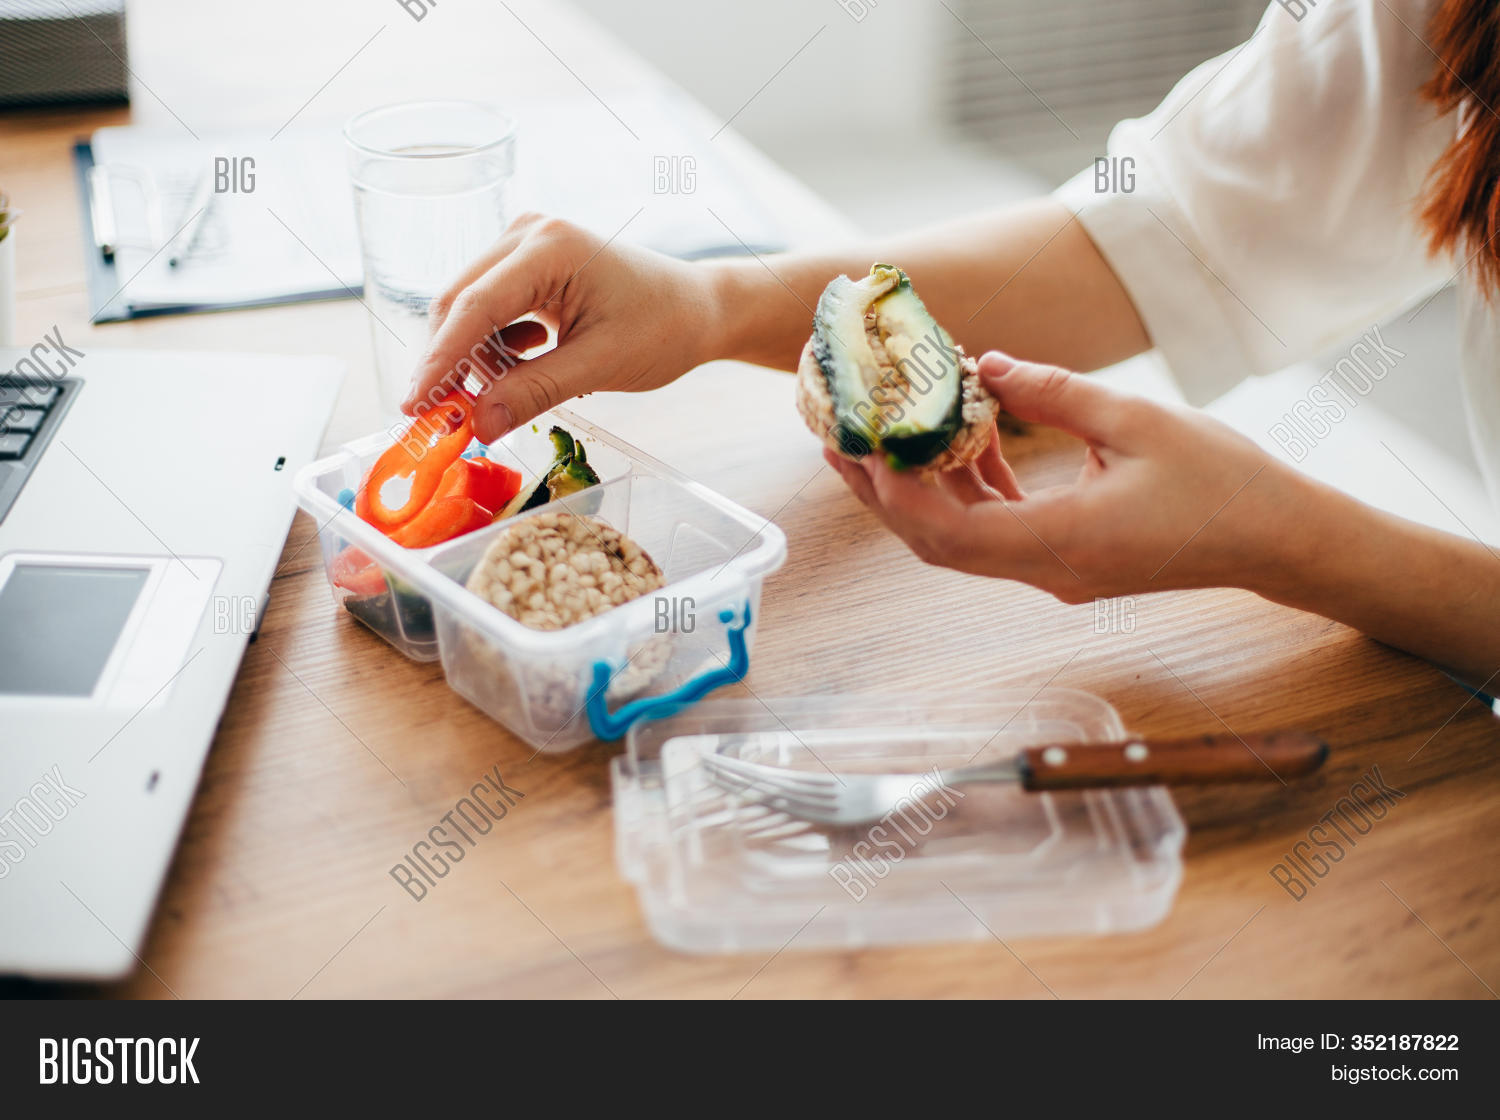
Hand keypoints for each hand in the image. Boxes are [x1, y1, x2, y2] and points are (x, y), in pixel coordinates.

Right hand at [402, 213, 724, 442]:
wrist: (699, 309)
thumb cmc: (664, 328)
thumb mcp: (600, 366)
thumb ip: (535, 392)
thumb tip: (478, 424)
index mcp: (550, 247)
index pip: (473, 307)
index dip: (439, 361)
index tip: (415, 406)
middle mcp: (529, 233)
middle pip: (459, 303)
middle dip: (449, 364)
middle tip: (443, 420)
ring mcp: (526, 244)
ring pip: (471, 309)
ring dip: (476, 358)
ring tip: (506, 395)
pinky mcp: (530, 264)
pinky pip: (491, 309)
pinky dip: (496, 347)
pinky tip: (526, 367)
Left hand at [824, 352, 1309, 601]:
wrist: (1277, 539)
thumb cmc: (1221, 481)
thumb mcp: (1136, 420)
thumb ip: (1052, 392)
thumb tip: (982, 365)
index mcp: (1062, 540)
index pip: (949, 532)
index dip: (895, 493)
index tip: (860, 447)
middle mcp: (1047, 570)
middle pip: (938, 544)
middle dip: (884, 494)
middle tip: (840, 443)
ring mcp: (1055, 573)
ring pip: (962, 543)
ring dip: (920, 494)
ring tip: (879, 442)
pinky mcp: (1067, 562)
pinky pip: (998, 535)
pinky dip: (970, 496)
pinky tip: (965, 448)